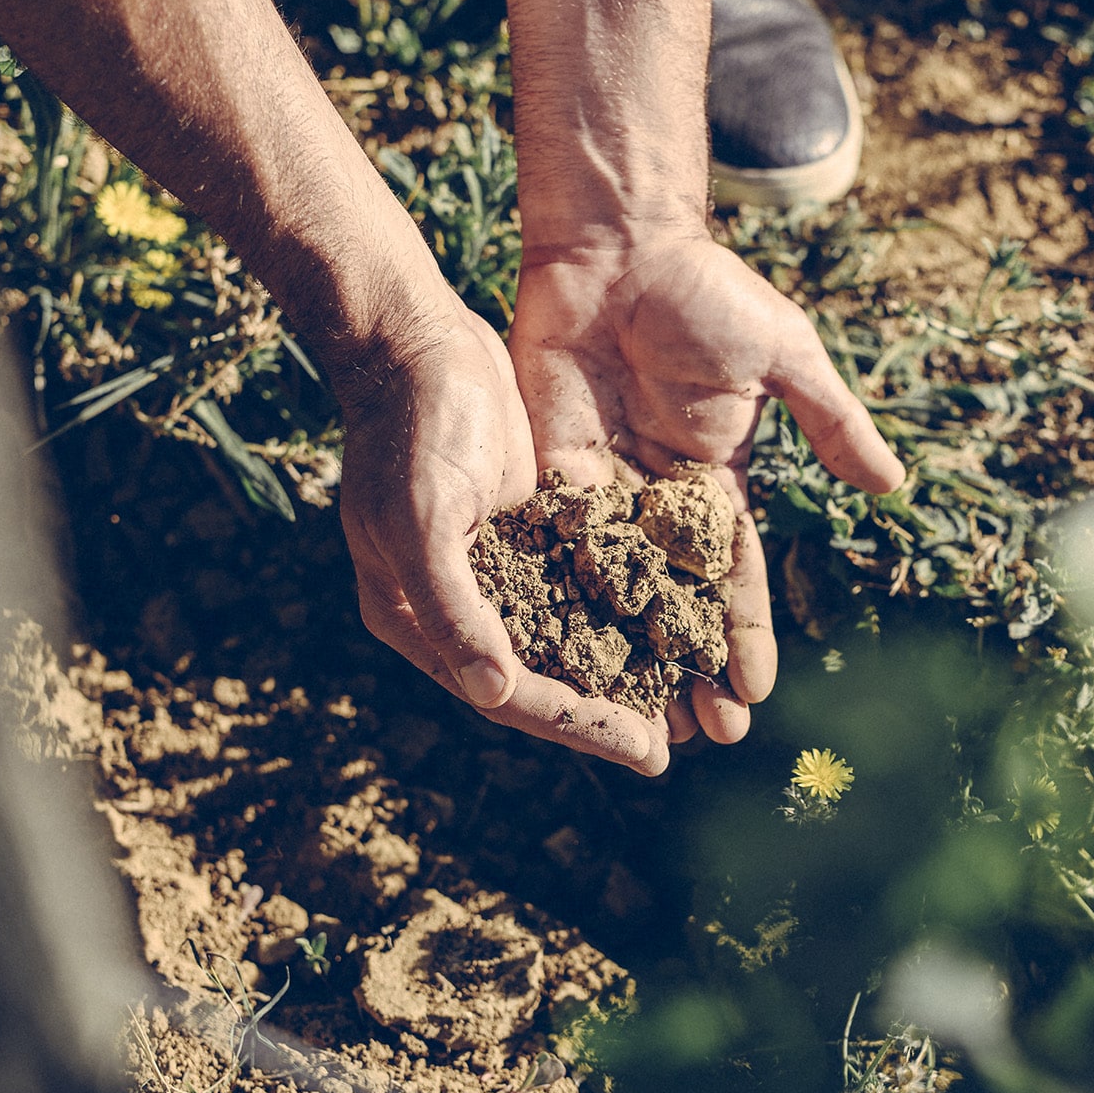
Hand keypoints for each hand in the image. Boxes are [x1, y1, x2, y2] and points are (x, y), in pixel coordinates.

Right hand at [335, 298, 669, 775]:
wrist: (418, 342)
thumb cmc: (408, 427)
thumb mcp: (422, 518)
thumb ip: (452, 609)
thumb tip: (496, 692)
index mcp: (417, 616)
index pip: (504, 692)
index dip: (576, 724)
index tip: (642, 748)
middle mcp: (459, 604)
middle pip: (542, 680)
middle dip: (606, 715)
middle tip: (673, 750)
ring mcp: (497, 568)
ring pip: (568, 639)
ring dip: (621, 672)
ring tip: (684, 707)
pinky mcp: (532, 530)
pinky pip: (583, 586)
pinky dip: (624, 612)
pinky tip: (676, 629)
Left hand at [509, 238, 904, 743]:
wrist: (618, 246)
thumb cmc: (707, 292)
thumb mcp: (783, 355)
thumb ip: (830, 422)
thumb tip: (892, 487)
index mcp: (717, 479)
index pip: (734, 574)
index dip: (744, 634)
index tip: (757, 694)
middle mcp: (659, 496)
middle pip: (674, 599)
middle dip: (688, 666)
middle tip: (700, 736)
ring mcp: (604, 486)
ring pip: (616, 588)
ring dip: (627, 650)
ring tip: (635, 717)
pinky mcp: (552, 468)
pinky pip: (560, 544)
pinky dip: (566, 595)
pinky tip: (567, 650)